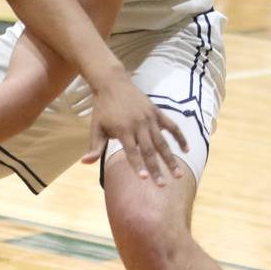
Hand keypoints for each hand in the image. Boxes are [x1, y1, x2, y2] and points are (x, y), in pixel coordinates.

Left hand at [81, 71, 187, 185]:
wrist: (112, 84)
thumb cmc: (103, 109)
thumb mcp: (96, 127)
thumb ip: (94, 146)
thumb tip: (84, 163)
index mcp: (123, 129)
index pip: (131, 151)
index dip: (137, 165)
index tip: (143, 179)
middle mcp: (138, 124)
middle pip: (149, 150)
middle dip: (156, 168)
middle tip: (162, 185)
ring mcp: (150, 118)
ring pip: (162, 142)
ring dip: (170, 159)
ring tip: (177, 174)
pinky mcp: (157, 112)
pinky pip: (172, 126)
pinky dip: (180, 137)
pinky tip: (186, 150)